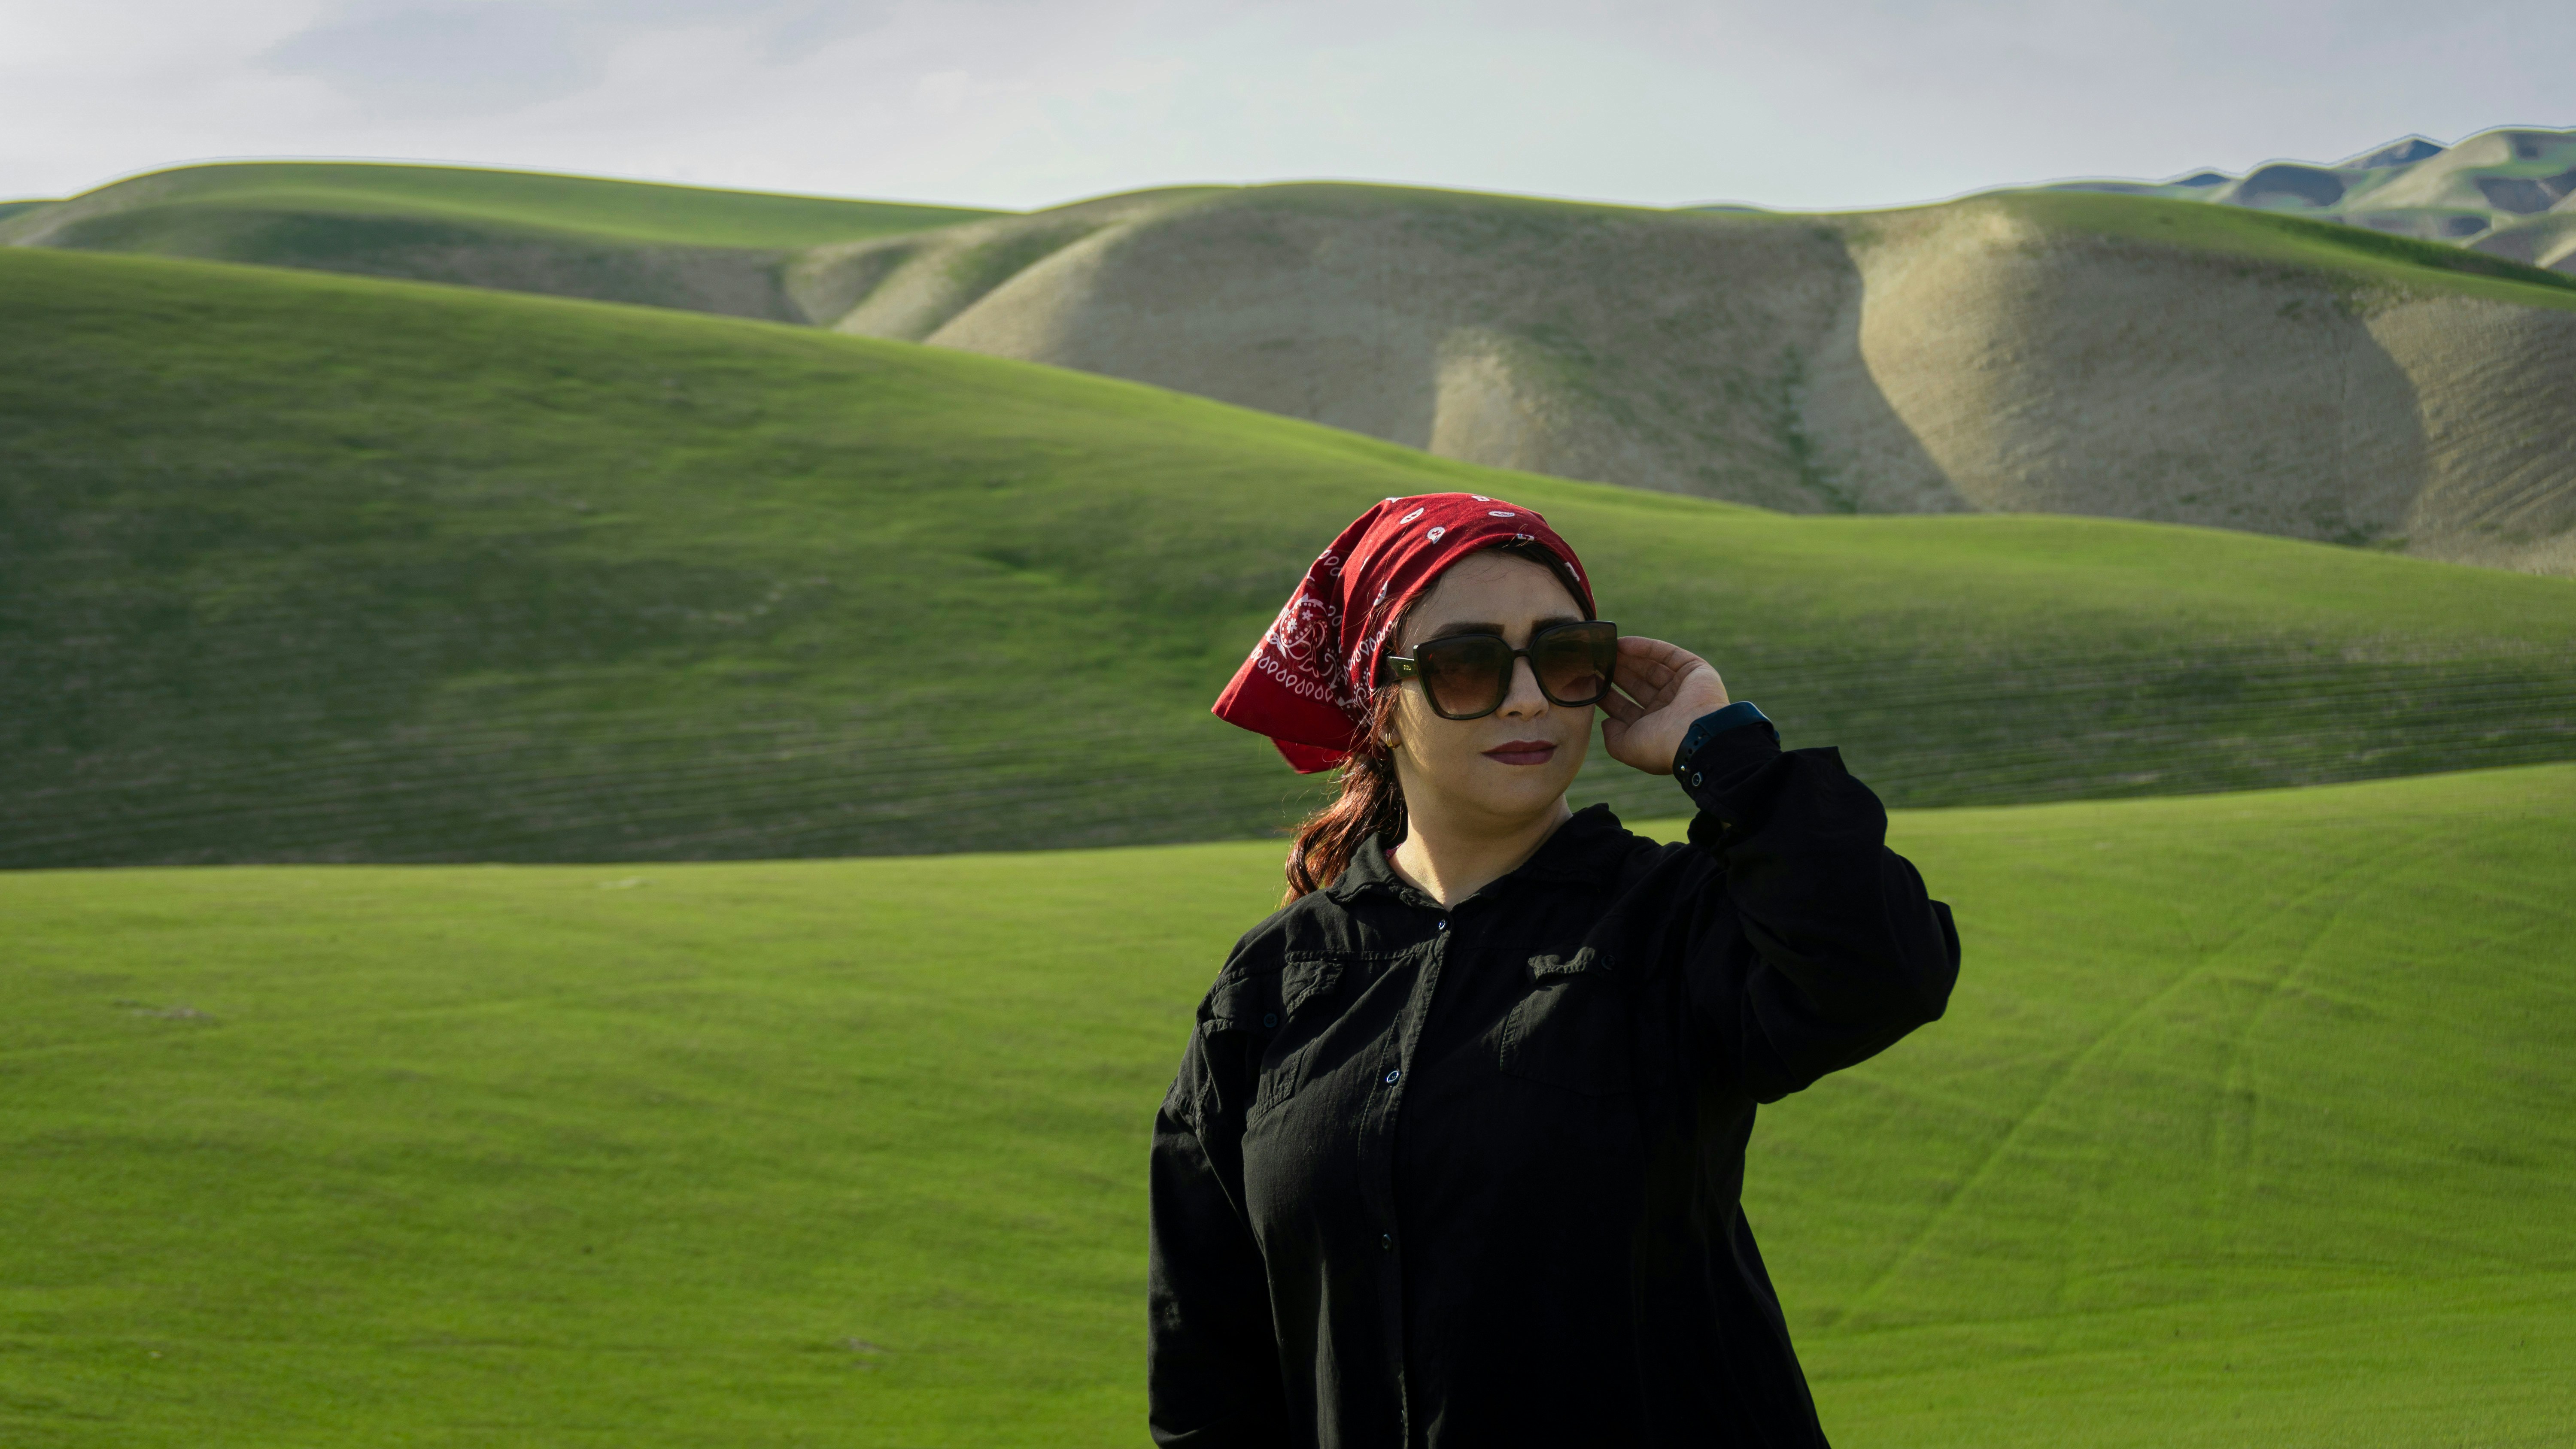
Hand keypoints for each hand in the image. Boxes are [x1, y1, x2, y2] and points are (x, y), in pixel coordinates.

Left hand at [1599, 637, 1729, 774]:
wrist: (1696, 737)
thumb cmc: (1660, 746)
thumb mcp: (1627, 748)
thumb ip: (1613, 737)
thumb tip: (1606, 722)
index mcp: (1654, 729)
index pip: (1624, 708)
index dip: (1606, 695)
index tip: (1586, 682)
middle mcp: (1668, 708)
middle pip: (1636, 685)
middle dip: (1615, 673)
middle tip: (1593, 662)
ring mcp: (1682, 689)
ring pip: (1650, 667)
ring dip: (1627, 658)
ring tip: (1605, 650)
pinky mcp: (1695, 670)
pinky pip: (1667, 654)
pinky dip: (1645, 647)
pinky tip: (1623, 644)